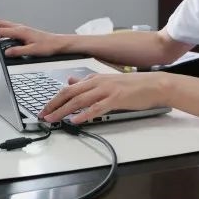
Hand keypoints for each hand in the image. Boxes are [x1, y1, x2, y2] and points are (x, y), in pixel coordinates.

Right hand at [0, 19, 66, 57]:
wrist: (57, 43)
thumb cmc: (48, 46)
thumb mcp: (32, 51)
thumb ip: (18, 51)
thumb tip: (7, 53)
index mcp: (21, 31)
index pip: (1, 31)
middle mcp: (20, 28)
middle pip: (0, 23)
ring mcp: (21, 29)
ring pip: (5, 25)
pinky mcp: (23, 32)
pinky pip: (10, 29)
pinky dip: (4, 32)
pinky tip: (4, 40)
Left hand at [41, 71, 170, 123]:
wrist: (155, 85)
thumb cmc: (134, 85)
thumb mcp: (108, 80)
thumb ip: (89, 82)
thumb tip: (71, 81)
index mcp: (95, 78)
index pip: (69, 88)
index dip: (55, 98)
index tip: (46, 108)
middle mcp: (98, 82)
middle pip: (69, 93)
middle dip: (53, 105)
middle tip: (43, 115)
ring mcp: (107, 90)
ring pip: (79, 100)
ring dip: (64, 111)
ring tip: (53, 119)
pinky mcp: (116, 99)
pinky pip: (96, 108)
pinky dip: (84, 114)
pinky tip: (76, 120)